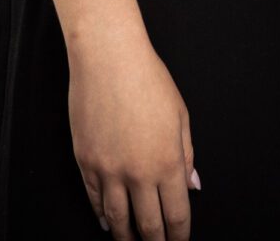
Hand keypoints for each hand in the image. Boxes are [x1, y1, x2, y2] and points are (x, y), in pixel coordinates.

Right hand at [68, 21, 199, 239]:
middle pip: (148, 225)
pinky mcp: (86, 162)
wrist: (108, 57)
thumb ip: (187, 154)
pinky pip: (94, 199)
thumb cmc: (147, 77)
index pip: (176, 215)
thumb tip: (193, 185)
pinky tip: (107, 223)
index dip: (178, 236)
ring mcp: (109, 170)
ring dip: (126, 238)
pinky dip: (101, 216)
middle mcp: (138, 172)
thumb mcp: (180, 114)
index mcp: (167, 161)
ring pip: (118, 220)